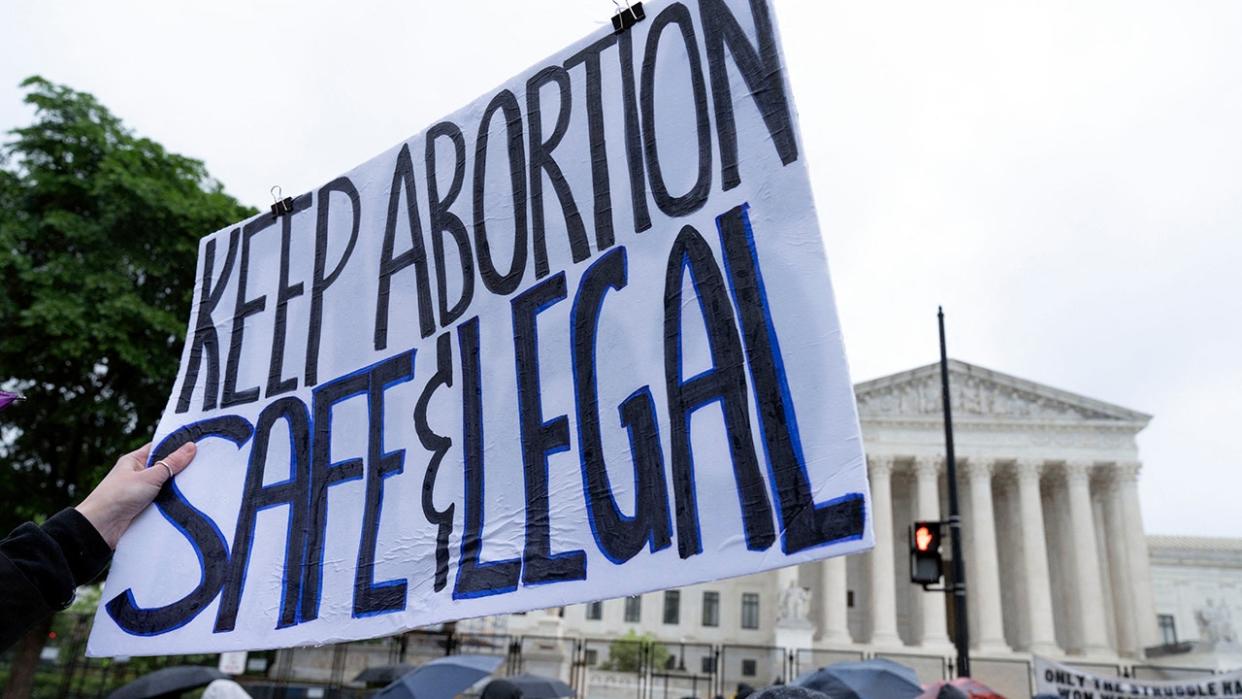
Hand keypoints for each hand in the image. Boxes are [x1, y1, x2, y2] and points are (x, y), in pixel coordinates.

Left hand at [75, 441, 197, 548]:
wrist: (100, 527)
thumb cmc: (117, 496)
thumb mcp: (149, 476)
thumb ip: (171, 463)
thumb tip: (190, 447)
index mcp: (134, 461)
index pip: (159, 448)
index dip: (176, 447)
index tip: (196, 446)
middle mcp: (137, 475)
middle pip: (164, 468)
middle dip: (179, 470)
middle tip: (200, 467)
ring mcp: (140, 492)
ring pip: (165, 486)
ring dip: (175, 489)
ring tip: (195, 485)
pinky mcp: (143, 508)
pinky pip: (162, 501)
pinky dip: (171, 502)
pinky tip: (184, 502)